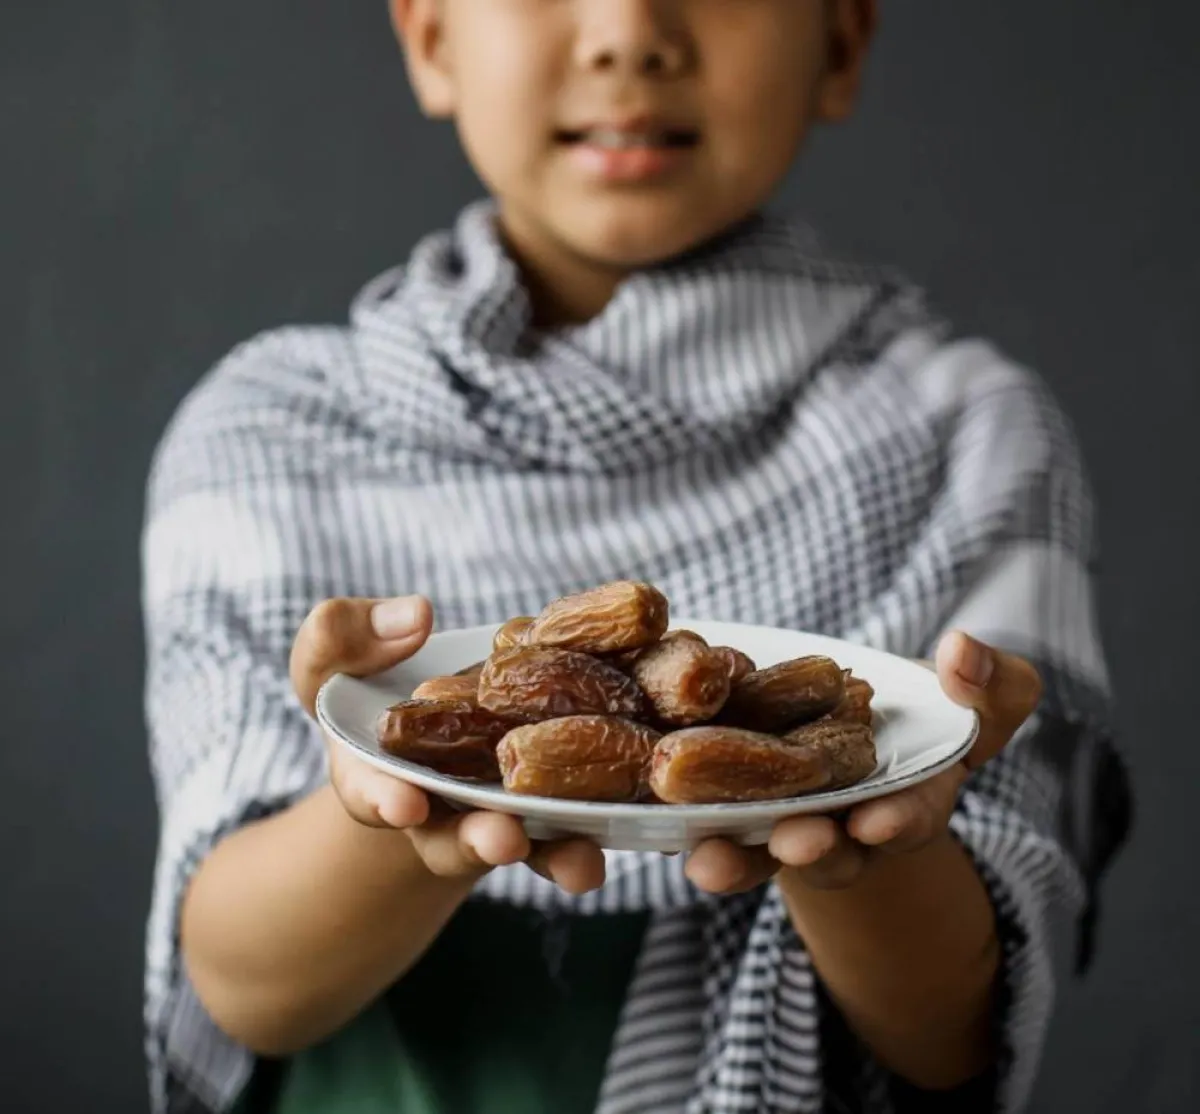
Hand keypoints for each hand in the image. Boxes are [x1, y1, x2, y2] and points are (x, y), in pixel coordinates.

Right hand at [290, 596, 606, 894]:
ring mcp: (503, 811)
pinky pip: (581, 818)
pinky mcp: (556, 800)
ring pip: (529, 843)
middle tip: (501, 839)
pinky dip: (607, 824)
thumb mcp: (337, 654)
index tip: (401, 803)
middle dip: (480, 840)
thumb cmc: (372, 678)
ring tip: (584, 863)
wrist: (435, 710)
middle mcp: (444, 811)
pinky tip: (644, 826)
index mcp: (379, 777)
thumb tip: (415, 616)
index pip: (375, 792)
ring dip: (556, 854)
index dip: (385, 799)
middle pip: (458, 836)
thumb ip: (343, 635)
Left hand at [684, 630, 1042, 895]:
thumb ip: (991, 686)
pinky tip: (654, 821)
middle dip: (812, 846)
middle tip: (796, 842)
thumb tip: (961, 648)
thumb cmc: (929, 719)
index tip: (879, 822)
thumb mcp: (974, 704)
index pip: (906, 816)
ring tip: (707, 859)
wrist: (857, 734)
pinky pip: (706, 824)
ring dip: (735, 856)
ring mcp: (781, 825)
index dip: (897, 821)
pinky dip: (682, 826)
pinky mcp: (728, 809)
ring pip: (757, 849)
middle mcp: (841, 828)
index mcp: (906, 804)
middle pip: (826, 847)